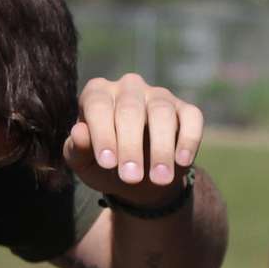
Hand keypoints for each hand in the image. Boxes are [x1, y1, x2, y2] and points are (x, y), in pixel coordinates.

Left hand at [64, 73, 203, 207]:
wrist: (139, 180)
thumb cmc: (105, 165)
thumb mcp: (84, 164)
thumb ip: (77, 149)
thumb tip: (79, 133)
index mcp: (97, 94)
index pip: (98, 106)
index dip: (103, 134)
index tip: (108, 163)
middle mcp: (128, 88)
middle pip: (131, 110)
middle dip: (131, 146)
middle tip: (131, 178)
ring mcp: (159, 96)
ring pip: (162, 112)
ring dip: (161, 149)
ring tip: (160, 179)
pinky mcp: (185, 110)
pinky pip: (191, 117)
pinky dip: (188, 139)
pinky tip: (182, 162)